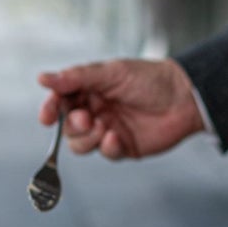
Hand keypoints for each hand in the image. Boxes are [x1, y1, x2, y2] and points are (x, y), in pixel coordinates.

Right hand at [36, 58, 206, 159]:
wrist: (184, 97)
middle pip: (67, 127)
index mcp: (89, 90)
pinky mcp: (124, 147)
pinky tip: (117, 138)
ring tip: (104, 127)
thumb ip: (76, 78)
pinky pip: (105, 153)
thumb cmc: (149, 79)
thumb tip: (43, 79)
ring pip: (81, 145)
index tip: (46, 116)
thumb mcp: (111, 73)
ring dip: (88, 138)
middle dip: (72, 125)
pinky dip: (108, 148)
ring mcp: (108, 129)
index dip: (50, 109)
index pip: (61, 101)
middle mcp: (96, 110)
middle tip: (87, 119)